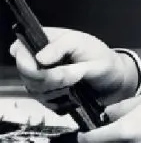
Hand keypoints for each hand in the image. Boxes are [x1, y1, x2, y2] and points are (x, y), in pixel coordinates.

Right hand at [9, 27, 133, 110]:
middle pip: (25, 73)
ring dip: (54, 91)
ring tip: (74, 85)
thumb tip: (39, 58)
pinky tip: (72, 96)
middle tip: (66, 79)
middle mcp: (42, 58)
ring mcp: (45, 78)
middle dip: (44, 80)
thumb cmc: (103, 59)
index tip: (39, 70)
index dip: (25, 61)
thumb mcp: (86, 47)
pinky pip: (44, 102)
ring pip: (33, 89)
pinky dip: (57, 102)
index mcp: (48, 40)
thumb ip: (63, 50)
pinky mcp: (51, 95)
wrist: (116, 81)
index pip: (22, 48)